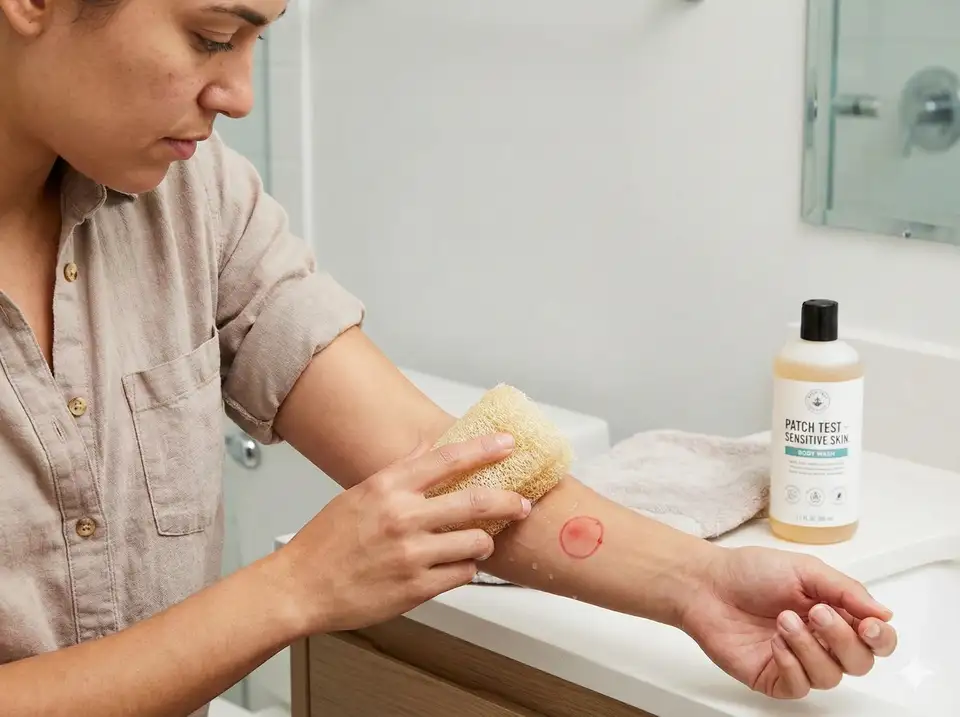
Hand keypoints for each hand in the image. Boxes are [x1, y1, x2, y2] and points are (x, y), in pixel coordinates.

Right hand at [277, 432, 529, 633]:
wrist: (300, 588)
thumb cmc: (325, 542)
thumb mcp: (360, 493)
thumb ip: (400, 471)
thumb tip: (429, 447)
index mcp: (388, 487)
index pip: (448, 459)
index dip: (484, 450)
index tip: (507, 444)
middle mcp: (403, 517)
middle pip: (475, 502)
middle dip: (509, 501)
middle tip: (522, 503)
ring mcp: (411, 554)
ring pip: (475, 542)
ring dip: (484, 542)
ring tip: (478, 542)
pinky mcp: (416, 588)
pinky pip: (461, 574)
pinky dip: (464, 568)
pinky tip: (453, 565)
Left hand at [680, 546, 897, 698]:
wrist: (706, 584)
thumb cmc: (749, 572)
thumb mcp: (805, 569)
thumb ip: (846, 590)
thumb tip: (884, 614)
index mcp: (834, 613)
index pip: (876, 640)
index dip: (881, 639)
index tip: (868, 625)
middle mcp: (820, 641)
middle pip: (860, 662)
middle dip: (842, 639)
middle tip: (815, 613)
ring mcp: (798, 661)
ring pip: (830, 677)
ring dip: (809, 647)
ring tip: (783, 621)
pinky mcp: (774, 677)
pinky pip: (799, 687)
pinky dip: (790, 663)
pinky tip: (773, 642)